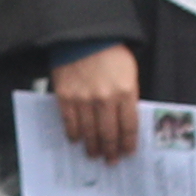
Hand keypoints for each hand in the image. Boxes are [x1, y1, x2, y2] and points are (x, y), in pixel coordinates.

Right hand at [48, 40, 138, 163]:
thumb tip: (125, 123)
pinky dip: (74, 134)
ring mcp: (84, 99)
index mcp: (126, 91)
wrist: (83, 35)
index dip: (128, 144)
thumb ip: (128, 97)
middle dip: (111, 151)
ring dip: (92, 147)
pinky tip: (77, 139)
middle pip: (109, 134)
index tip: (127, 153)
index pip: (129, 127)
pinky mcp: (66, 96)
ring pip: (89, 133)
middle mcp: (106, 98)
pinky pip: (70, 123)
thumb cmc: (109, 52)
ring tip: (94, 154)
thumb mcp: (129, 73)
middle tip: (110, 160)